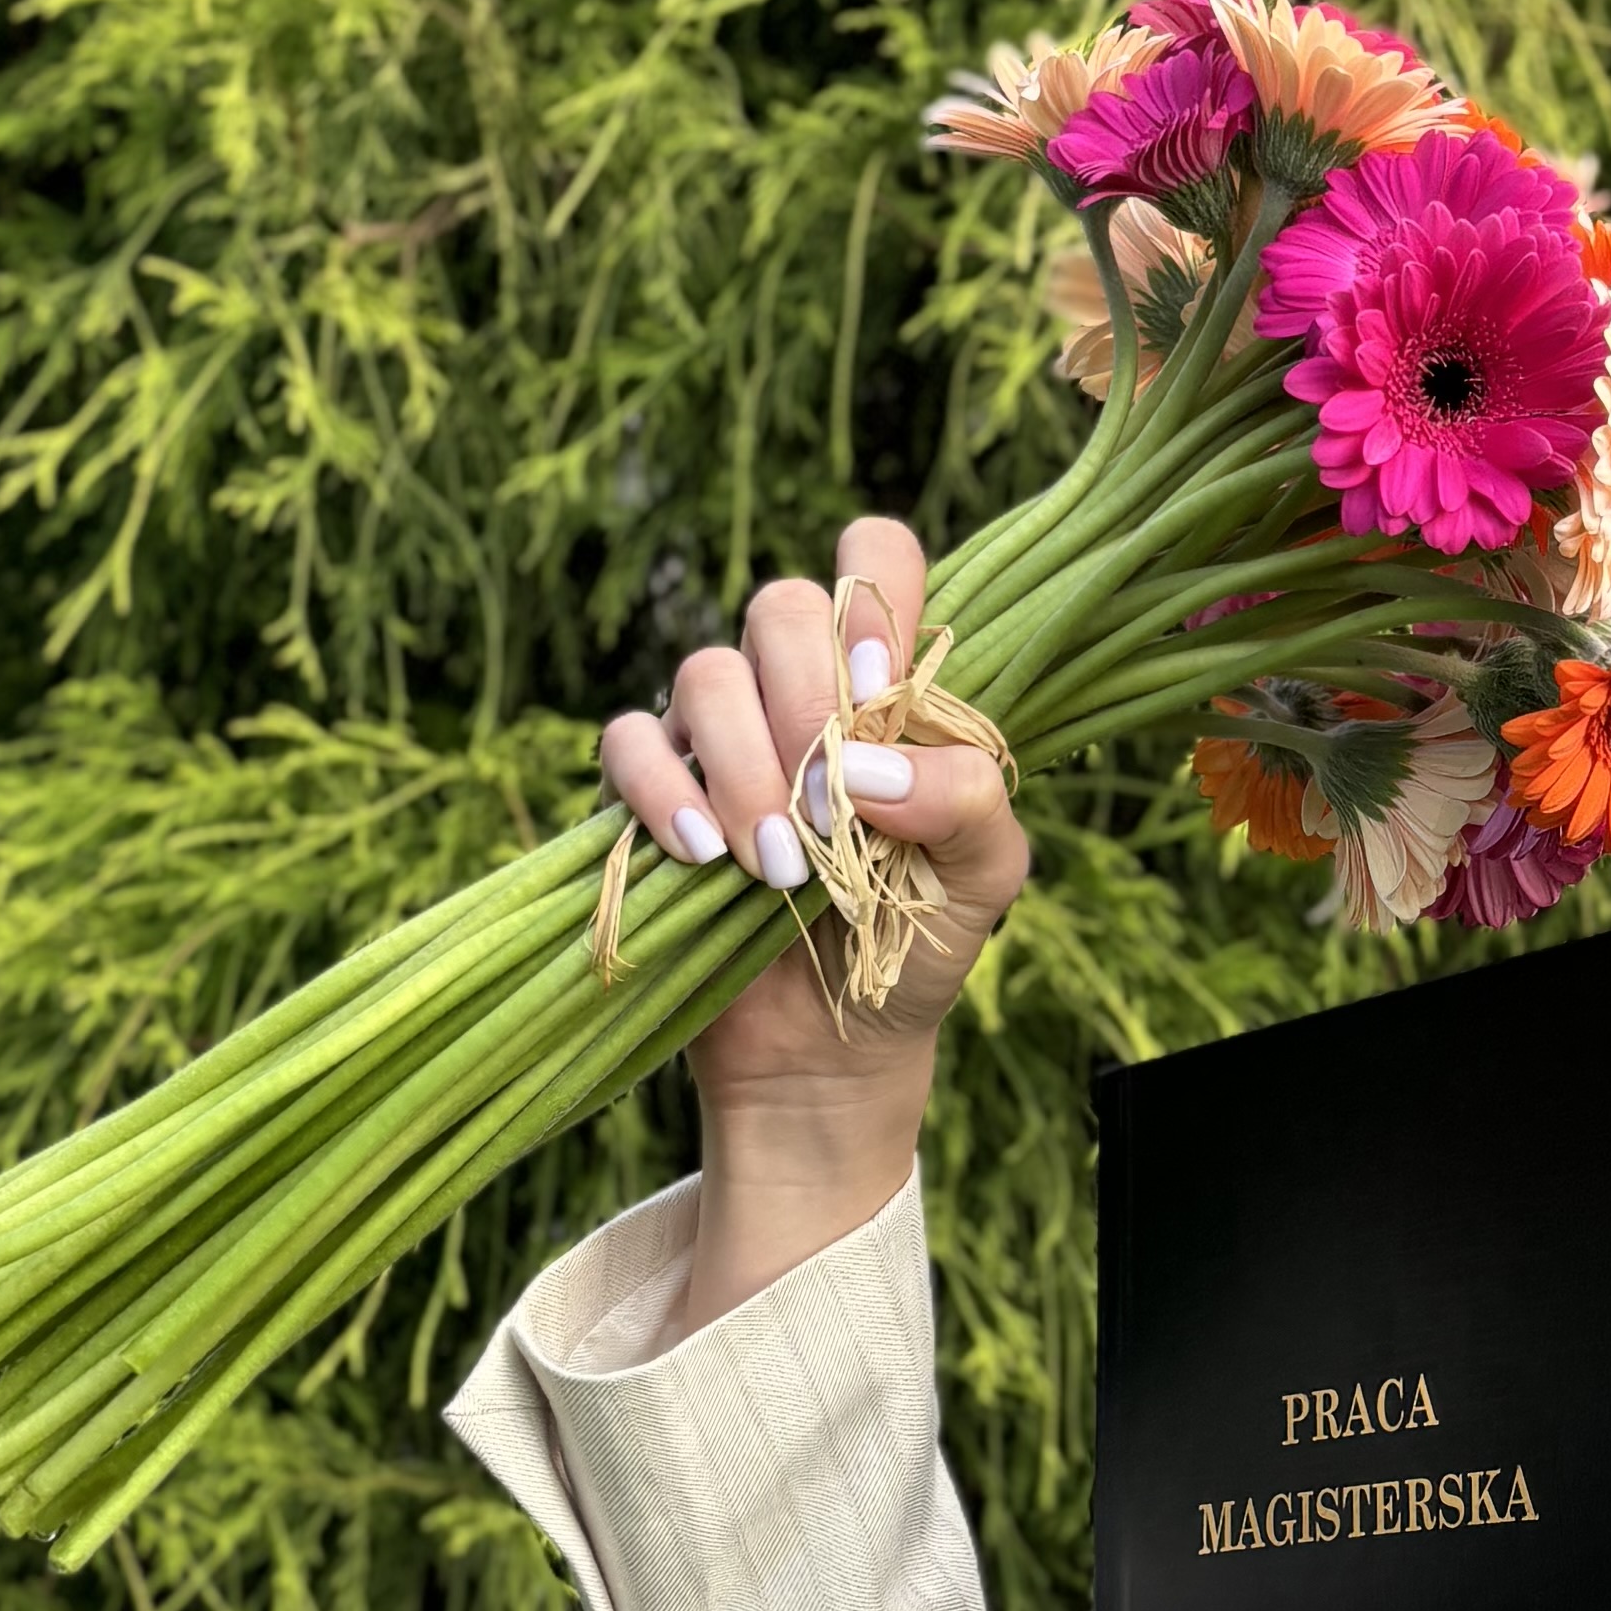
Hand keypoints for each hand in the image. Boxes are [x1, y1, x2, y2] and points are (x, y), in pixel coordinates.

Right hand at [598, 515, 1028, 1330]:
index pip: (877, 558)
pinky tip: (702, 856)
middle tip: (829, 806)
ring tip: (778, 864)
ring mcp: (720, 738)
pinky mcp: (652, 794)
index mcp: (888, 684)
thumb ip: (968, 803)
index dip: (872, 597)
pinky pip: (627, 743)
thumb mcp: (982, 881)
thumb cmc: (916, 946)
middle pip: (781, 605)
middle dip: (803, 701)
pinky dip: (661, 792)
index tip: (877, 690)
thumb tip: (870, 764)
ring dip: (744, 767)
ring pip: (702, 672)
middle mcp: (798, 691)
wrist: (834, 1052)